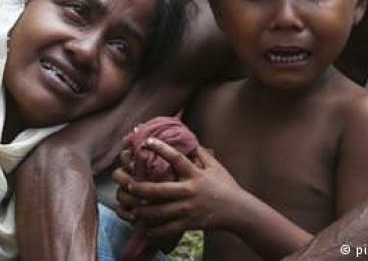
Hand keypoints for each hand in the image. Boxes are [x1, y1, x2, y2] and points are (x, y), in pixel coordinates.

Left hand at [114, 138, 245, 237]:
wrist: (239, 211)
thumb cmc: (226, 185)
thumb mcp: (215, 166)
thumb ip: (201, 152)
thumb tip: (188, 138)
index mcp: (195, 174)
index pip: (176, 158)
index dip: (161, 148)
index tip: (147, 141)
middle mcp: (190, 191)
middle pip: (160, 190)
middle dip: (141, 187)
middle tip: (128, 184)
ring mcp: (189, 209)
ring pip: (160, 212)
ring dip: (142, 210)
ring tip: (131, 207)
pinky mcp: (190, 223)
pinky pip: (168, 228)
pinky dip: (155, 230)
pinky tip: (146, 228)